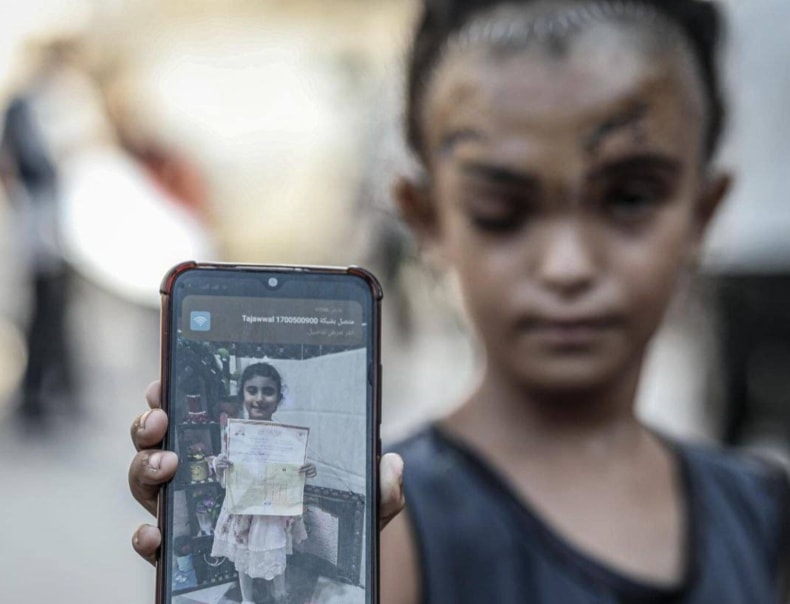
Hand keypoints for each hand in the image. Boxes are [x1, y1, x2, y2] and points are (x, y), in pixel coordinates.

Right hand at [130, 380, 404, 564]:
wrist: (320, 583)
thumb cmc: (332, 534)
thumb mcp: (361, 506)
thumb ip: (380, 487)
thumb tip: (392, 463)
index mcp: (242, 454)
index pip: (203, 417)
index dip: (178, 396)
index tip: (169, 381)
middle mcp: (210, 480)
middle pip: (162, 443)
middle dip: (150, 423)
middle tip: (162, 416)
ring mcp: (194, 515)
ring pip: (148, 482)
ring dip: (145, 466)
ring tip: (168, 462)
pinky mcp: (188, 554)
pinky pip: (153, 542)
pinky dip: (146, 535)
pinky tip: (156, 533)